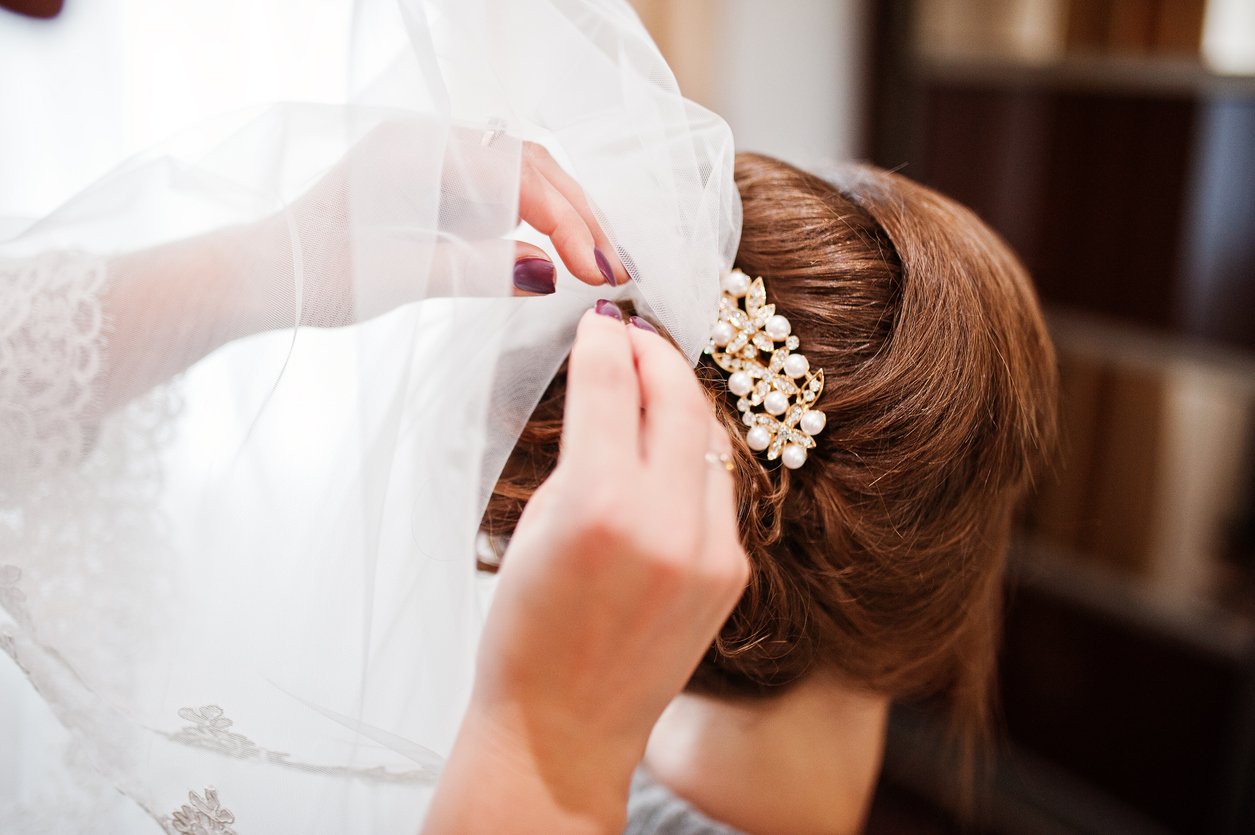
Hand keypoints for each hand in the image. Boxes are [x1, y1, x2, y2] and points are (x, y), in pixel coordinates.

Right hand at [425, 304, 748, 832]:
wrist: (566, 728)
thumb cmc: (527, 632)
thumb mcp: (537, 525)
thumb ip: (582, 452)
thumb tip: (611, 390)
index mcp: (601, 506)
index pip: (614, 384)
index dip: (606, 339)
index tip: (601, 319)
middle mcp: (667, 524)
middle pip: (679, 398)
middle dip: (656, 354)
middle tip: (634, 335)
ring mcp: (711, 552)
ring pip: (709, 439)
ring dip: (679, 402)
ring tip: (650, 386)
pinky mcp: (732, 575)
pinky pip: (718, 490)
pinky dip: (693, 460)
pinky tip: (665, 455)